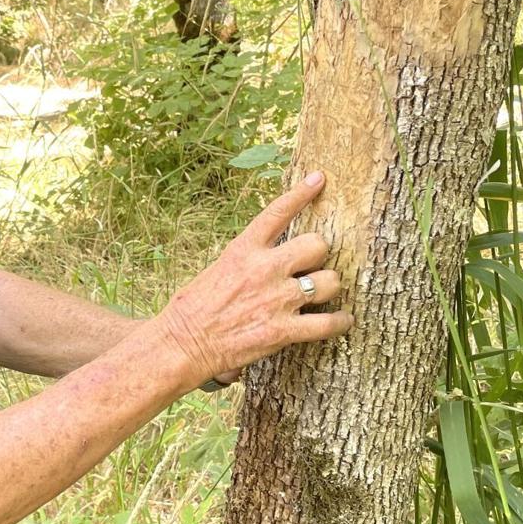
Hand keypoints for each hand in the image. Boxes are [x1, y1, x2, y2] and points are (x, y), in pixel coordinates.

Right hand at [156, 171, 353, 392]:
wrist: (181, 344)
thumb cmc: (190, 310)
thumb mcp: (215, 271)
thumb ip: (244, 263)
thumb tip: (262, 262)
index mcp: (243, 250)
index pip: (278, 212)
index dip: (302, 193)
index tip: (319, 179)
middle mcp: (264, 269)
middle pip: (317, 245)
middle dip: (318, 256)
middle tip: (312, 266)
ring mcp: (277, 300)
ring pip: (330, 282)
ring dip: (329, 288)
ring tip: (324, 295)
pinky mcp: (283, 331)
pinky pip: (328, 323)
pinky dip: (340, 323)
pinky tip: (342, 321)